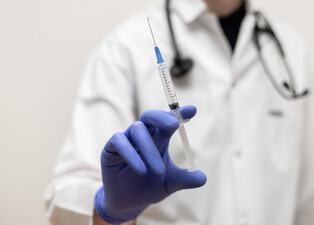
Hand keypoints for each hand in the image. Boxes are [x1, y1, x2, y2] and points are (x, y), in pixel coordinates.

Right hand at [94, 105, 206, 223]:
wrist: (129, 204)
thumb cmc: (151, 188)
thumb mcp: (170, 184)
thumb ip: (184, 179)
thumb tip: (203, 178)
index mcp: (158, 138)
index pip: (168, 121)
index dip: (179, 114)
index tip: (192, 110)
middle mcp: (142, 135)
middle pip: (149, 116)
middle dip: (162, 117)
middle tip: (174, 125)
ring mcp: (126, 140)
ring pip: (137, 129)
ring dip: (149, 148)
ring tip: (159, 171)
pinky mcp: (110, 149)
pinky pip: (119, 141)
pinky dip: (131, 154)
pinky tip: (141, 169)